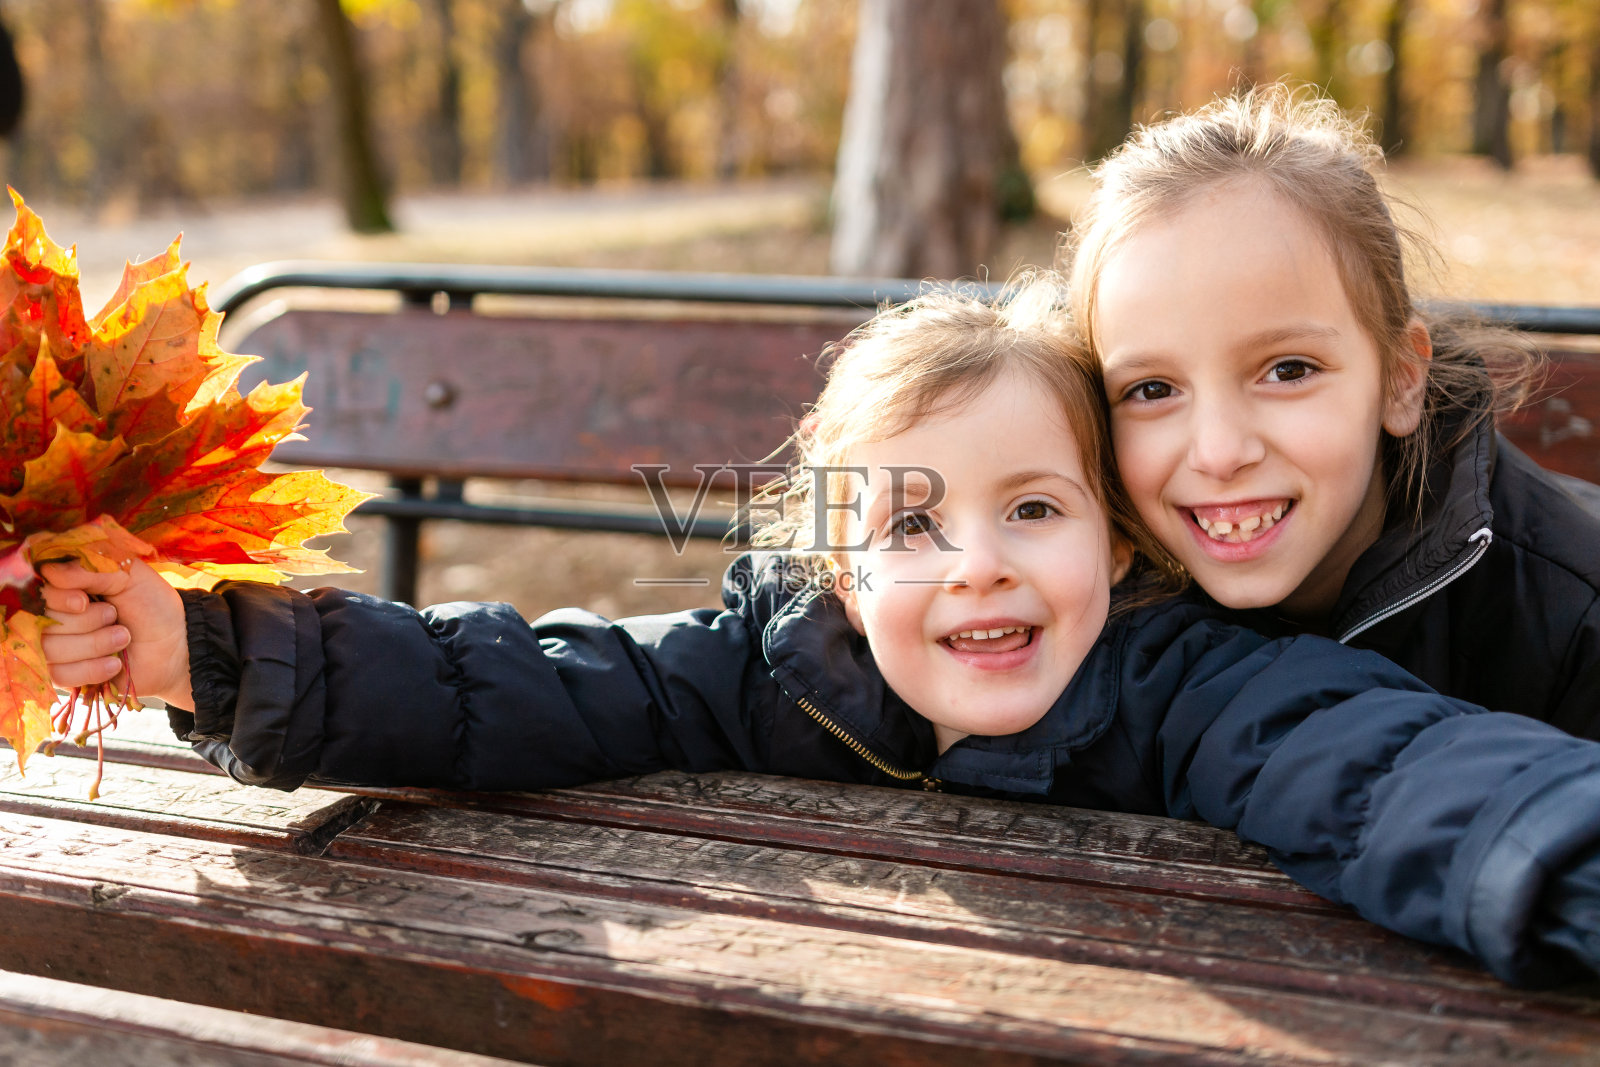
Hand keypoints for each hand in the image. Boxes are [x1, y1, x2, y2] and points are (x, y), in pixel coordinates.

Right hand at [38, 559, 192, 709]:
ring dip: (93, 644)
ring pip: (49, 650)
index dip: (56, 599)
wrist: (176, 644)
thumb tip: (50, 571)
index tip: (84, 600)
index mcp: (66, 587)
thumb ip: (91, 570)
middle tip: (114, 616)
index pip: (38, 593)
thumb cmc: (152, 604)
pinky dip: (91, 669)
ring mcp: (57, 647)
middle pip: (42, 623)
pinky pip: (59, 676)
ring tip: (123, 637)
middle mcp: (54, 616)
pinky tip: (115, 664)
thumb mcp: (128, 576)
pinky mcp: (66, 675)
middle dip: (85, 622)